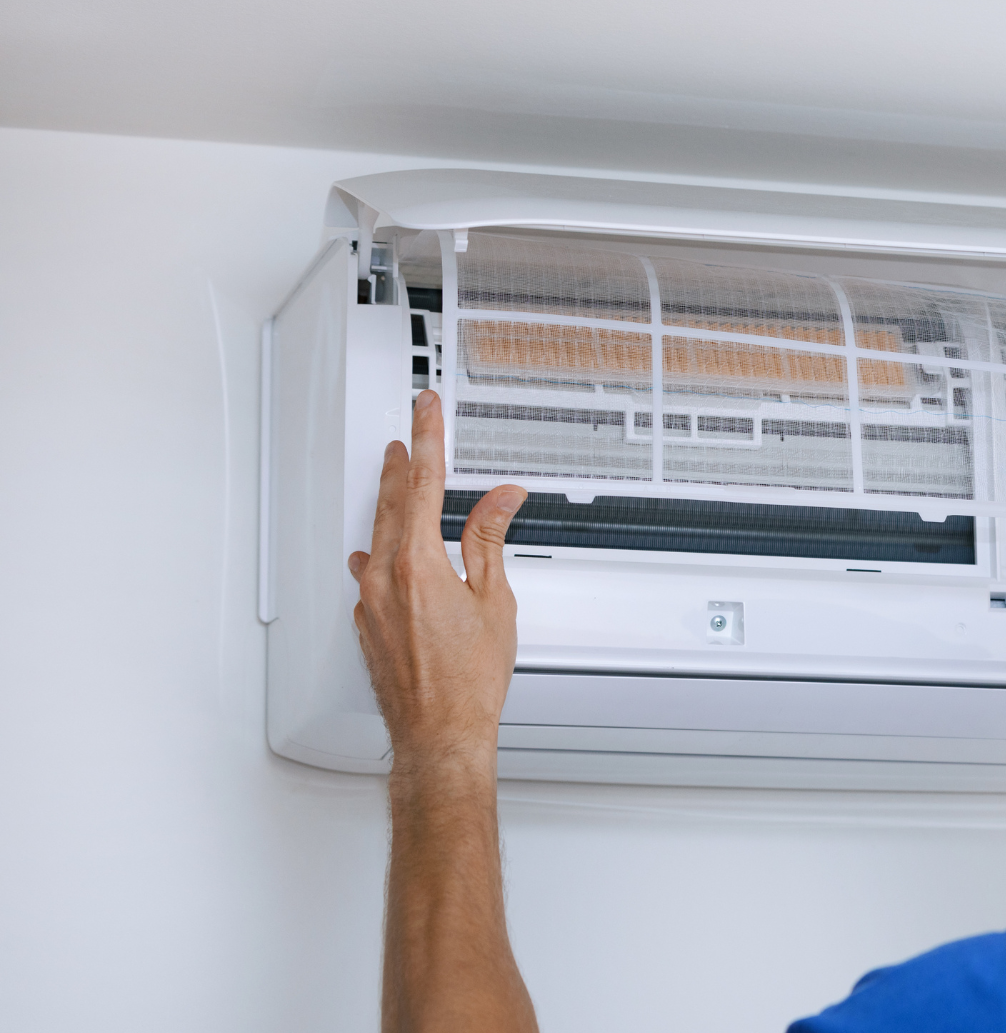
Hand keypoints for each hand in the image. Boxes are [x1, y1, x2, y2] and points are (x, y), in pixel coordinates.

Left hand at [347, 390, 526, 772]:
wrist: (440, 734)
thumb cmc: (469, 682)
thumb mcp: (493, 601)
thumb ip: (489, 541)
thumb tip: (500, 500)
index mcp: (417, 564)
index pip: (422, 484)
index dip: (427, 439)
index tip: (425, 409)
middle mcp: (384, 579)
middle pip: (390, 504)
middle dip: (401, 464)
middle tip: (408, 433)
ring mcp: (370, 603)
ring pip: (376, 537)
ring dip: (388, 505)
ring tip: (395, 481)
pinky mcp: (367, 625)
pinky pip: (368, 574)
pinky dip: (379, 553)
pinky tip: (380, 554)